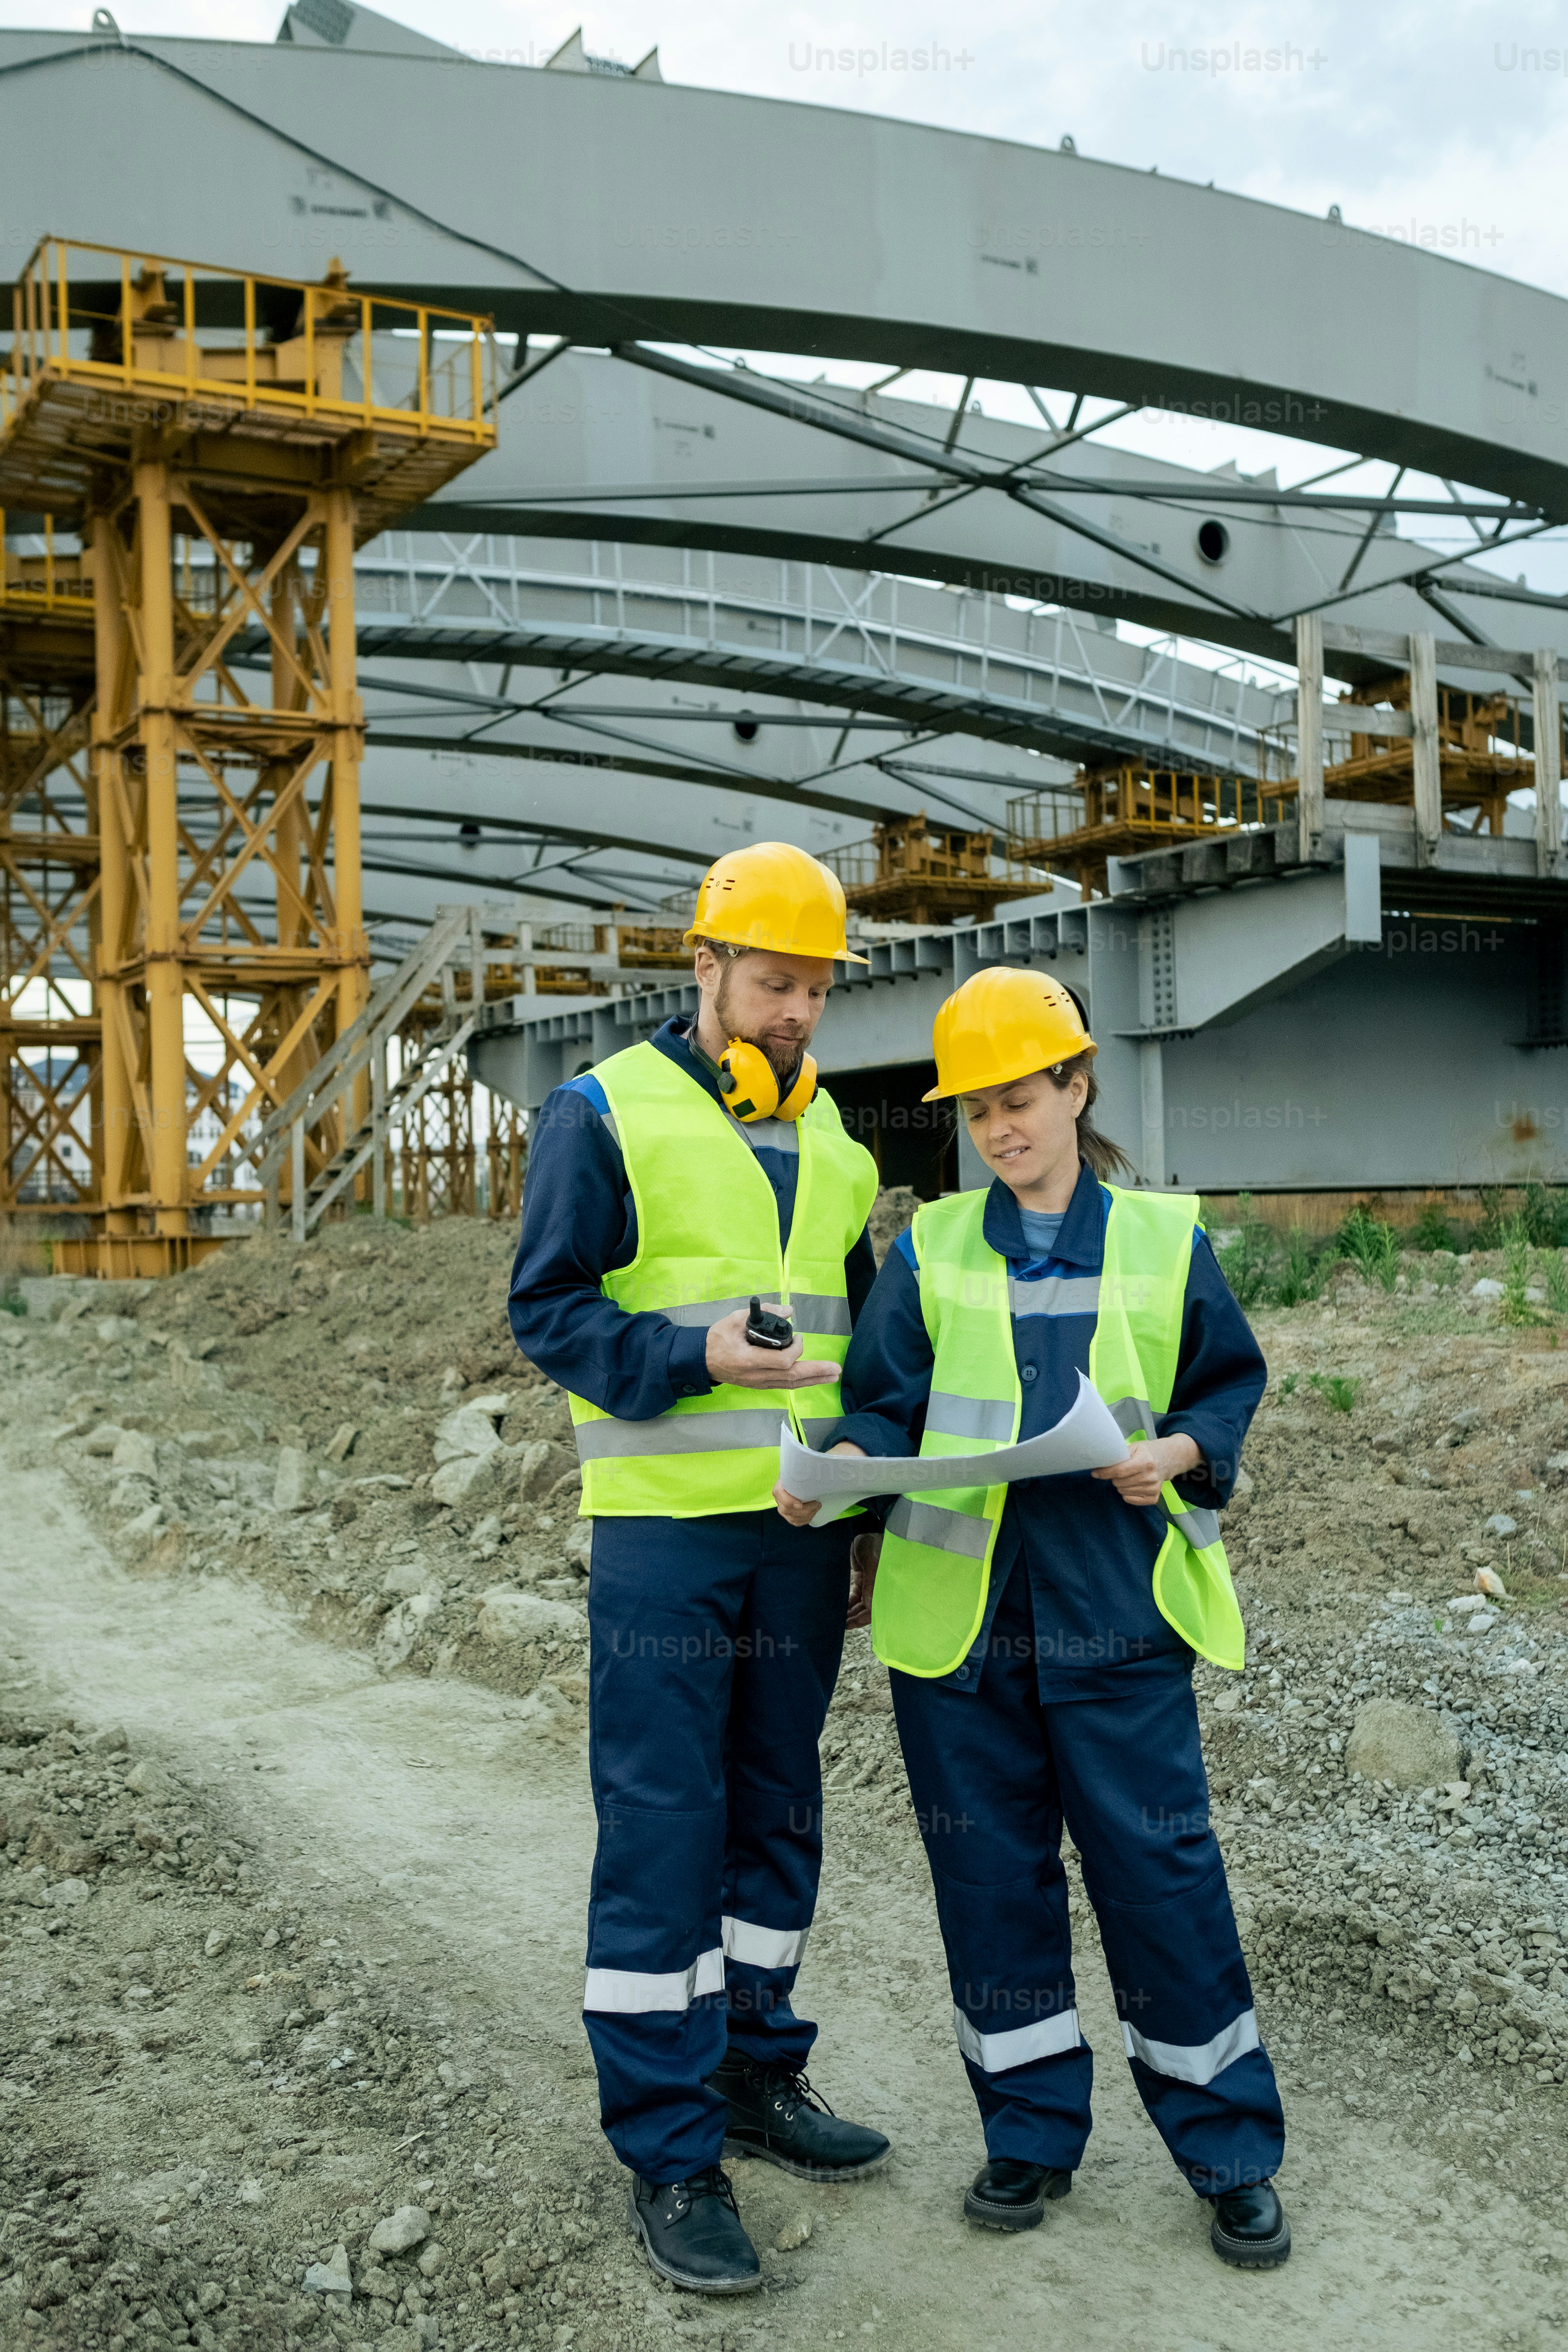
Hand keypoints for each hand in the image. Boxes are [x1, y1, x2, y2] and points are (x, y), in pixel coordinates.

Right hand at [705, 1306, 839, 1391]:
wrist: (701, 1361)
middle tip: (836, 1369)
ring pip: (791, 1384)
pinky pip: (784, 1385)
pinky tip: (813, 1378)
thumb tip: (789, 1310)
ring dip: (813, 1379)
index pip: (782, 1361)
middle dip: (816, 1372)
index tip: (798, 1336)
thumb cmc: (717, 1339)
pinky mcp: (760, 1385)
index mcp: (749, 1360)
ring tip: (832, 1375)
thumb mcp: (735, 1319)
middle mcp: (757, 1376)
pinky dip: (801, 1382)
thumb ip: (762, 1312)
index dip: (796, 1350)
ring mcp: (759, 1383)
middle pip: (792, 1377)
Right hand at [773, 1440, 865, 1526]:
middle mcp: (779, 1496)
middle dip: (804, 1510)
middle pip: (786, 1509)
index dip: (788, 1501)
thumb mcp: (806, 1468)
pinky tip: (813, 1512)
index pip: (777, 1493)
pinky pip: (796, 1522)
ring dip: (807, 1514)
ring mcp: (783, 1507)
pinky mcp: (789, 1515)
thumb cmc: (807, 1472)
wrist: (807, 1479)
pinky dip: (806, 1519)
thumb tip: (822, 1463)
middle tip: (817, 1503)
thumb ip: (809, 1467)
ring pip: (792, 1518)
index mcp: (781, 1482)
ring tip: (817, 1506)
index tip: (801, 1504)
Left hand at [847, 1530, 880, 1628]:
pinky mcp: (862, 1577)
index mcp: (884, 1584)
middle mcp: (878, 1586)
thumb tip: (868, 1606)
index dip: (863, 1618)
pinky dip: (850, 1601)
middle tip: (840, 1623)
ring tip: (838, 1616)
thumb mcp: (872, 1563)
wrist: (866, 1528)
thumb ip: (870, 1585)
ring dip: (851, 1610)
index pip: (875, 1608)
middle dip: (855, 1617)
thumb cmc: (874, 1545)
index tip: (848, 1624)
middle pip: (868, 1608)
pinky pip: (857, 1593)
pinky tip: (842, 1606)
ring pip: (861, 1602)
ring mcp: (870, 1582)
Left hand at [1092, 1434, 1200, 1507]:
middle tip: (1120, 1470)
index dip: (1104, 1472)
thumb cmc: (1147, 1452)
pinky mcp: (1153, 1498)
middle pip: (1119, 1482)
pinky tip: (1133, 1484)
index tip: (1095, 1472)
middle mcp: (1150, 1477)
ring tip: (1129, 1476)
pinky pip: (1129, 1499)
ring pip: (1122, 1491)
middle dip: (1114, 1477)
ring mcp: (1153, 1489)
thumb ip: (1118, 1455)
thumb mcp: (1134, 1447)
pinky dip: (1126, 1493)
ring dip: (1121, 1484)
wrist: (1167, 1459)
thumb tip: (1099, 1464)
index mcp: (1145, 1461)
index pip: (1119, 1471)